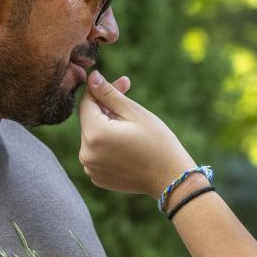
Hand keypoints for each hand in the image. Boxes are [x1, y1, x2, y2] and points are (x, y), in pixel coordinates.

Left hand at [77, 70, 196, 196]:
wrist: (170, 178)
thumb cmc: (157, 142)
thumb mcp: (134, 113)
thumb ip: (109, 94)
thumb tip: (92, 77)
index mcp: (95, 134)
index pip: (87, 103)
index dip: (102, 90)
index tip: (121, 83)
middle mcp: (86, 153)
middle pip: (89, 121)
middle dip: (106, 109)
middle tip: (131, 104)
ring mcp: (91, 168)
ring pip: (92, 137)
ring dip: (106, 128)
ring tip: (131, 129)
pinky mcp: (97, 178)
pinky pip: (96, 154)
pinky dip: (107, 146)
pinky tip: (127, 146)